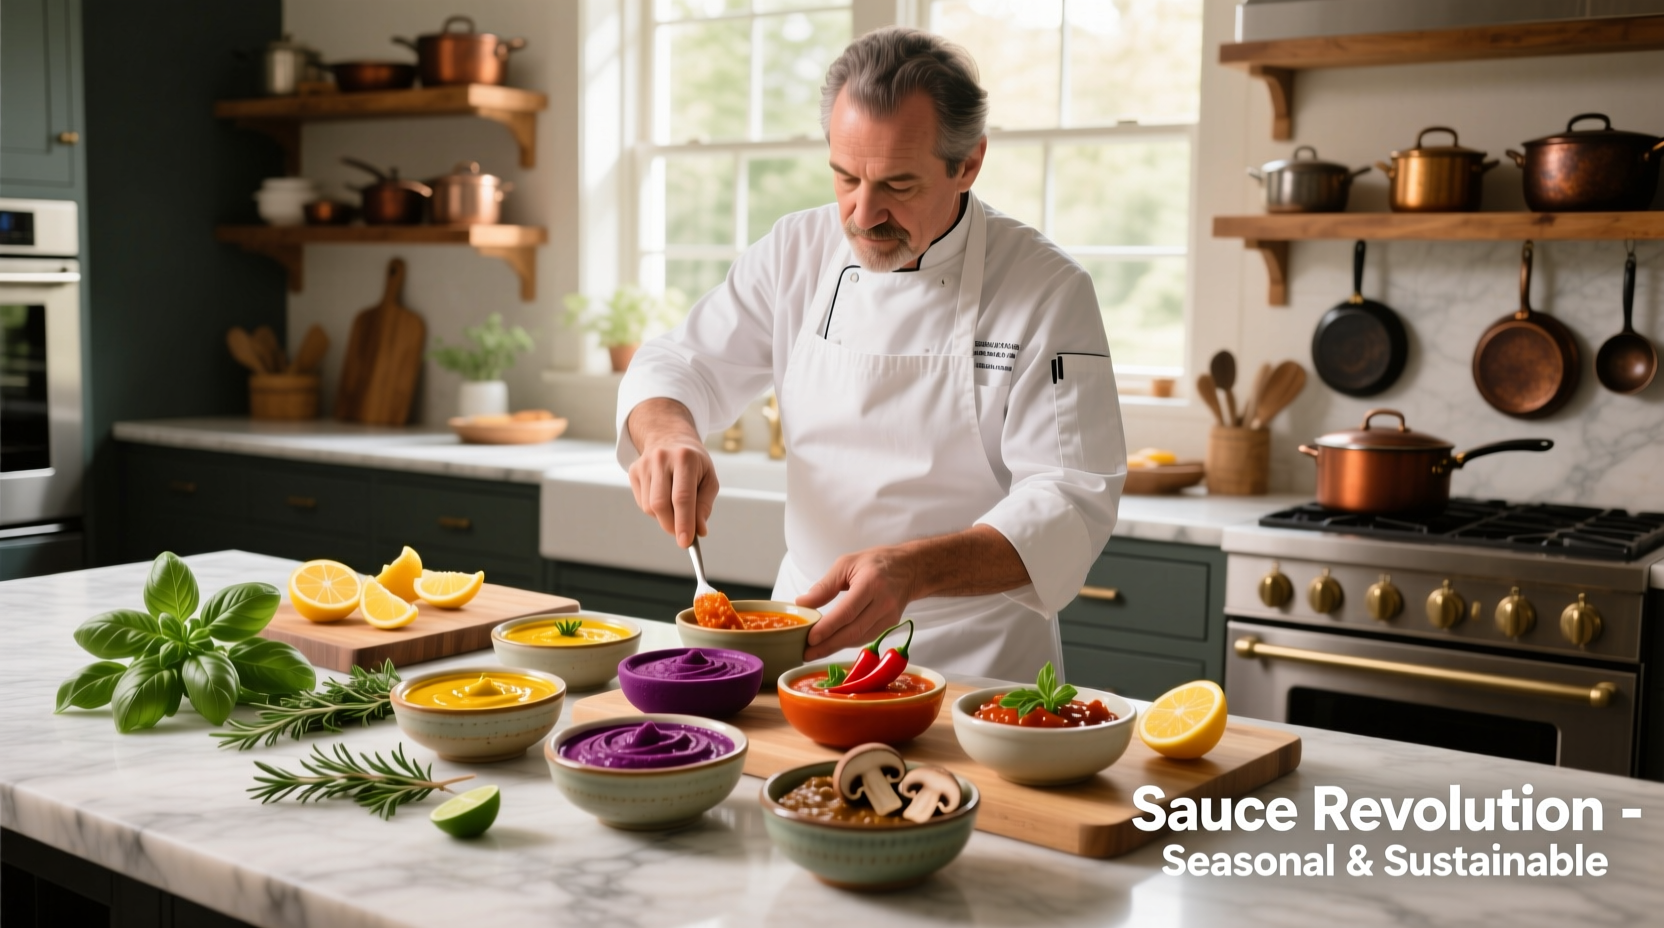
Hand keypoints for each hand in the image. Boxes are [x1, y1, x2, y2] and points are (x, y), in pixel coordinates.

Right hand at [626, 399, 718, 547]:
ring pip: (650, 506)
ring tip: (676, 508)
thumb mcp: (708, 478)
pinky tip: (664, 497)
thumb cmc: (694, 462)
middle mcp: (662, 459)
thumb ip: (705, 505)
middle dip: (672, 525)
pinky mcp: (634, 471)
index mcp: (685, 458)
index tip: (686, 542)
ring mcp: (644, 464)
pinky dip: (655, 510)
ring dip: (664, 518)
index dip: (684, 522)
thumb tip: (700, 530)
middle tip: (683, 534)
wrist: (669, 436)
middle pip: (661, 504)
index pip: (682, 497)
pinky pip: (642, 502)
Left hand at [798, 545, 918, 660]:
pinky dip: (847, 643)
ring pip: (859, 638)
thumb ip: (825, 586)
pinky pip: (866, 638)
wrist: (910, 569)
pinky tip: (832, 645)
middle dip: (828, 645)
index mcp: (871, 583)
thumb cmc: (875, 562)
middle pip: (853, 630)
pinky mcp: (890, 625)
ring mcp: (890, 617)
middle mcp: (883, 603)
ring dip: (835, 647)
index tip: (810, 638)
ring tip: (814, 652)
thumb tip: (802, 603)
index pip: (848, 611)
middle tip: (806, 653)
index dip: (828, 627)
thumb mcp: (847, 564)